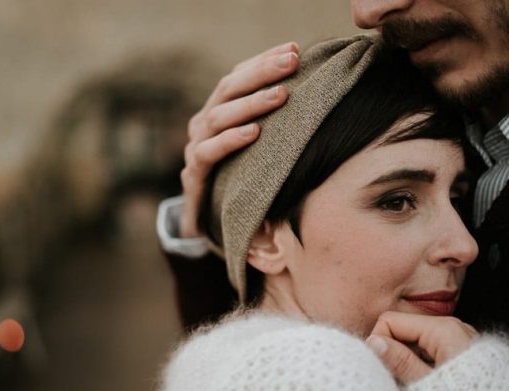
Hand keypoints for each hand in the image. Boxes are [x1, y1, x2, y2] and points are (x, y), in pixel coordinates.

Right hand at [179, 42, 298, 237]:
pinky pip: (208, 153)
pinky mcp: (194, 176)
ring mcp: (194, 148)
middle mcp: (203, 124)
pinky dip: (231, 141)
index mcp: (218, 111)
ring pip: (218, 117)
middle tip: (292, 62)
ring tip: (280, 95)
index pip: (238, 76)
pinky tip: (255, 133)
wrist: (206, 223)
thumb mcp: (257, 149)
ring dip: (251, 104)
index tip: (295, 49)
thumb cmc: (239, 179)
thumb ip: (273, 124)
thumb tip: (314, 96)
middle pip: (228, 88)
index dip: (264, 60)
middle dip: (261, 72)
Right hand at [366, 312, 478, 383]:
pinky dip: (426, 372)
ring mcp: (462, 343)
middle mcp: (454, 329)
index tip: (381, 372)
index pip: (390, 321)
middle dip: (395, 357)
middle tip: (398, 388)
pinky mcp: (468, 358)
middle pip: (404, 333)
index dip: (379, 345)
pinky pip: (435, 356)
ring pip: (418, 346)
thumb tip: (372, 342)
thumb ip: (399, 363)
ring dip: (409, 367)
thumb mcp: (428, 388)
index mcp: (442, 329)